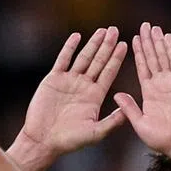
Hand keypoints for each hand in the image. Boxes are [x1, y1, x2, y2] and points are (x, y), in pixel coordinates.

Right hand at [16, 27, 127, 161]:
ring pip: (83, 57)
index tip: (124, 44)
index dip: (116, 59)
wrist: (43, 140)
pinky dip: (69, 48)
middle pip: (98, 61)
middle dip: (107, 46)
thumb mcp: (95, 133)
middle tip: (115, 30)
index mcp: (95, 96)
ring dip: (92, 44)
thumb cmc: (69, 141)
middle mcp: (84, 86)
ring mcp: (69, 81)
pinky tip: (76, 36)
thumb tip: (128, 112)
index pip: (109, 73)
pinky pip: (63, 60)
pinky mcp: (54, 79)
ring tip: (102, 31)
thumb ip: (112, 122)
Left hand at [113, 23, 170, 160]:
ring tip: (152, 27)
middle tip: (143, 25)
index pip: (142, 68)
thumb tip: (116, 94)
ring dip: (157, 42)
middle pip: (152, 58)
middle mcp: (160, 84)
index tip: (132, 40)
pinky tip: (167, 37)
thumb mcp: (139, 123)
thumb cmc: (161, 139)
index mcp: (149, 93)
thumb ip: (129, 108)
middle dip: (147, 42)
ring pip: (162, 56)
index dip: (137, 54)